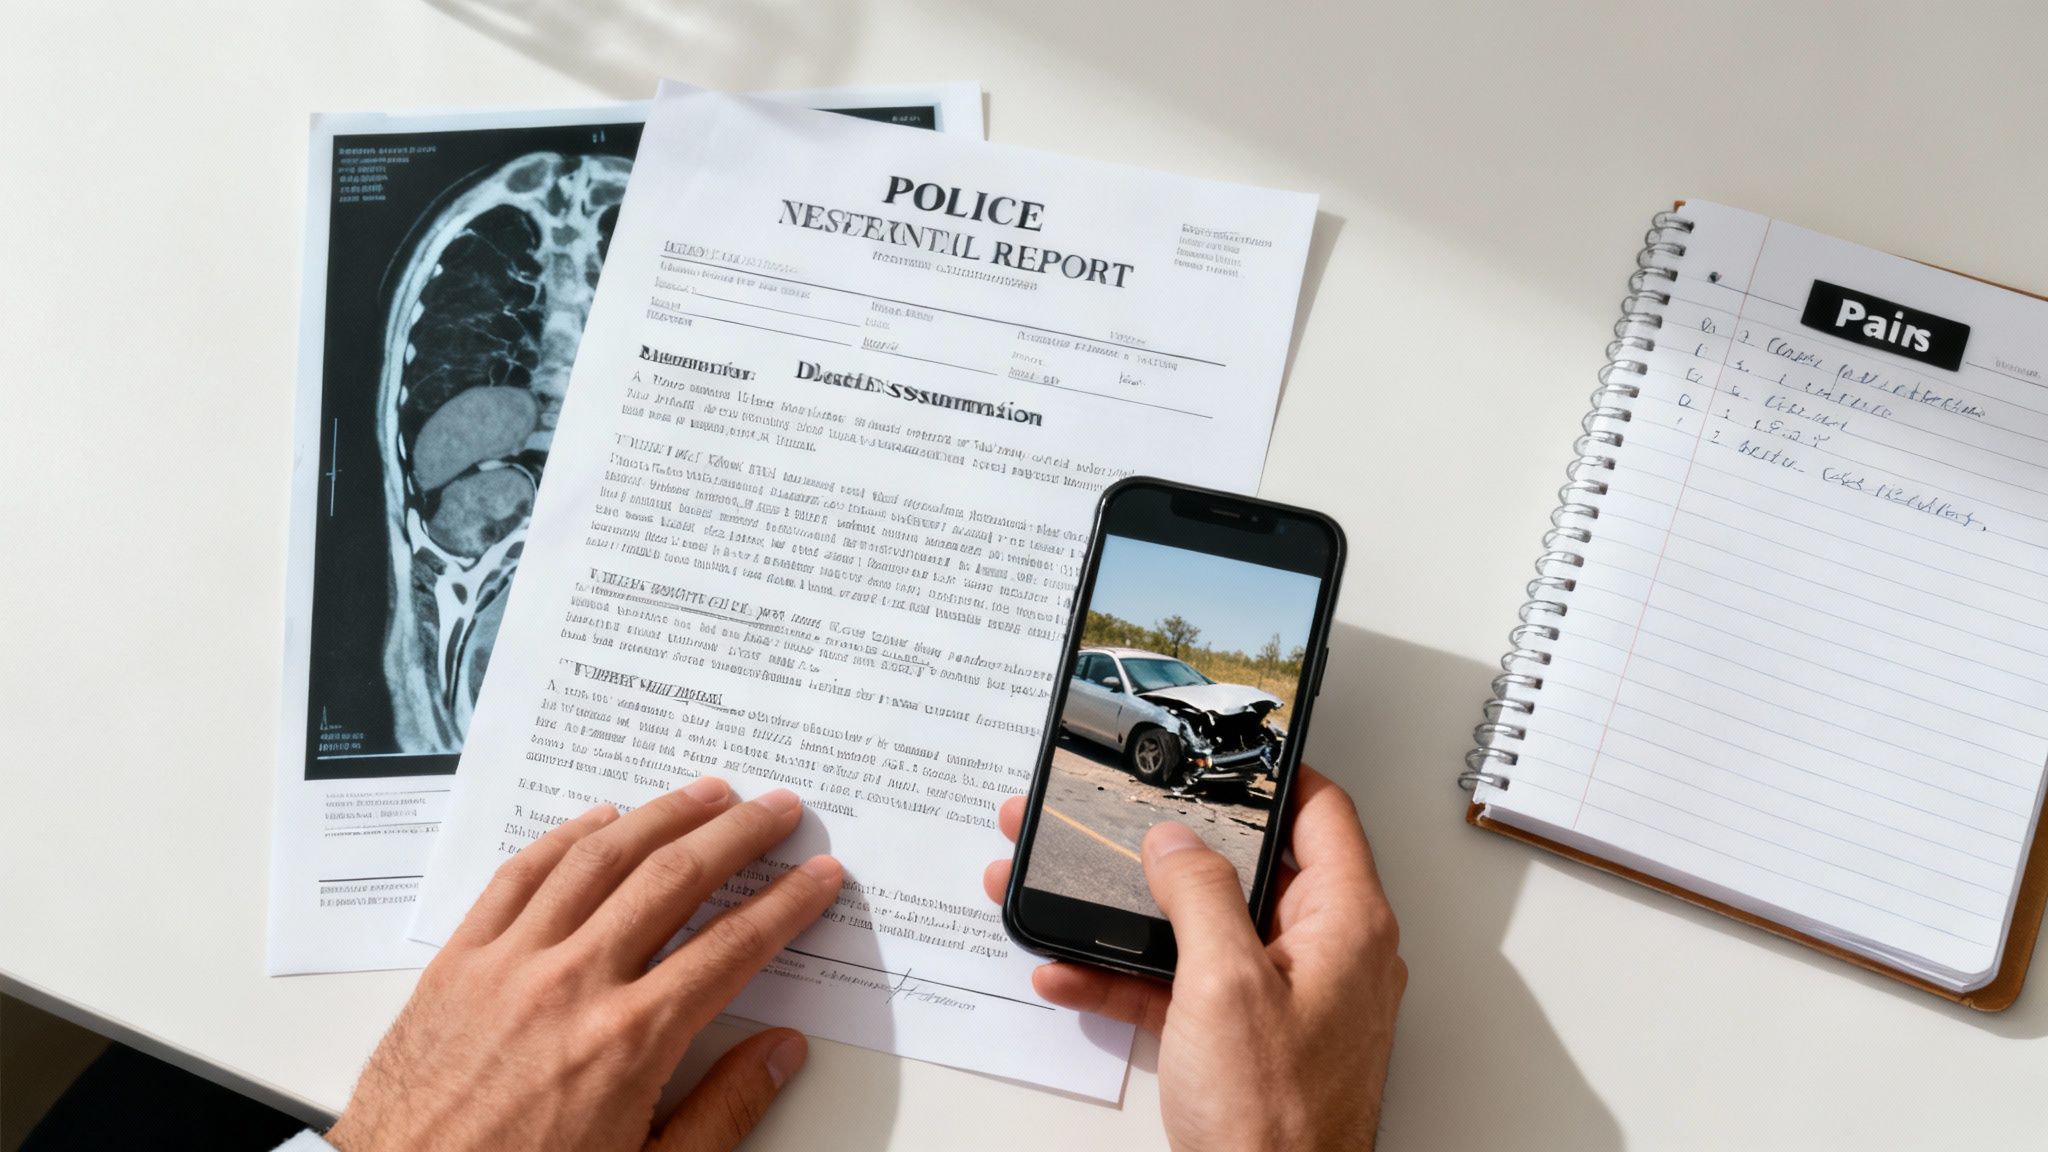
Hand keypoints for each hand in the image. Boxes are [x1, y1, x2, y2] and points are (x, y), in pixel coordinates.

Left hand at [327, 778, 842, 1151]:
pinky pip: (519, 876)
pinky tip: (600, 821)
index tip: (818, 875)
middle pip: (676, 880)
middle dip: (739, 834)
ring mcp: (510, 965)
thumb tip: (782, 1053)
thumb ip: (723, 1112)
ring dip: (663, 815)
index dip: (788, 904)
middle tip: (778, 809)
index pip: (733, 947)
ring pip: (601, 859)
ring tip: (707, 794)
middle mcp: (573, 985)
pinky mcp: (458, 962)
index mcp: (629, 1042)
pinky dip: (566, 837)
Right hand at [984, 767, 1404, 1150]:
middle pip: (1244, 868)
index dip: (1273, 772)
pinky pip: (1180, 987)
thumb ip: (1199, 895)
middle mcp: (1323, 954)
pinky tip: (1072, 969)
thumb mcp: (1225, 984)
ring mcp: (1281, 998)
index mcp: (1345, 924)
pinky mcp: (1243, 1041)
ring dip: (1127, 910)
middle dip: (1166, 843)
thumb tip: (1177, 839)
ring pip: (1199, 928)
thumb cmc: (1277, 1122)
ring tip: (1067, 882)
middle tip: (1120, 814)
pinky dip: (1127, 976)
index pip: (1321, 813)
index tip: (1220, 751)